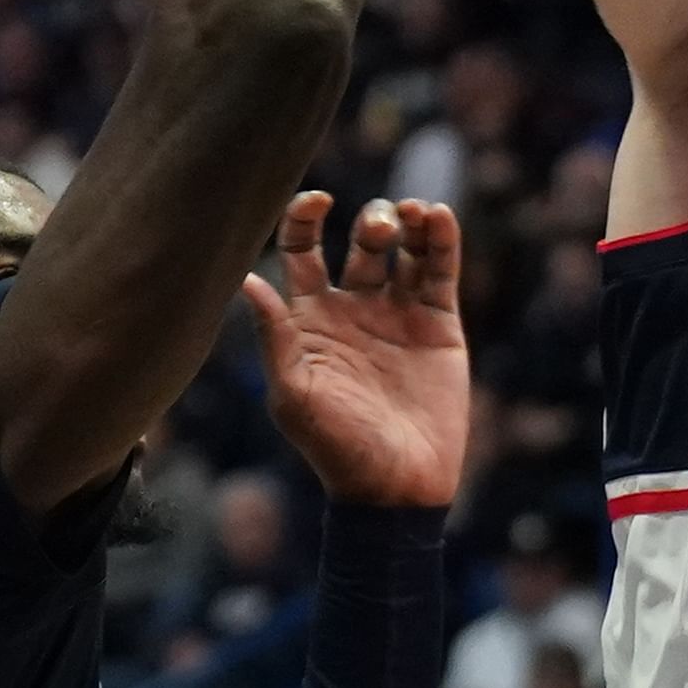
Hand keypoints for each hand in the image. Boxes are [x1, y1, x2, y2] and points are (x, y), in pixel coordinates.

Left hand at [248, 193, 469, 507]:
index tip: (318, 200)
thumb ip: (275, 336)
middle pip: (360, 240)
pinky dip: (442, 239)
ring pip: (403, 248)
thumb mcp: (294, 394)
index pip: (303, 251)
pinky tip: (438, 216)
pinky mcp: (438, 325)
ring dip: (408, 220)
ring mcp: (398, 314)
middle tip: (380, 228)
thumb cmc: (335, 447)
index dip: (306, 218)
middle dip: (372, 221)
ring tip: (416, 214)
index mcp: (310, 319)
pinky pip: (440, 270)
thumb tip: (246, 280)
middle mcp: (353, 308)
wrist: (397, 487)